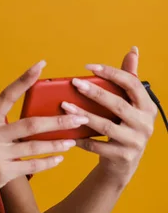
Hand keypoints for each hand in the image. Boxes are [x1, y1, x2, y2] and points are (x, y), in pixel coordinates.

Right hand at [0, 60, 88, 208]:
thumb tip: (30, 118)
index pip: (7, 95)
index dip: (24, 79)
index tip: (40, 65)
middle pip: (30, 124)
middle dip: (57, 120)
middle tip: (78, 117)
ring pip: (34, 146)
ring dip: (57, 143)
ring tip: (73, 141)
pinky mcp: (1, 173)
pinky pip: (31, 166)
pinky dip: (48, 162)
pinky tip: (59, 159)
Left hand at [61, 46, 157, 187]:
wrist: (124, 162)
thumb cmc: (124, 125)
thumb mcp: (131, 104)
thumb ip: (129, 78)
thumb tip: (133, 50)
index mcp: (147, 107)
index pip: (132, 84)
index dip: (111, 73)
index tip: (88, 66)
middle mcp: (145, 124)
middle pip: (118, 105)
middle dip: (95, 93)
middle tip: (74, 83)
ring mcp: (135, 142)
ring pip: (106, 126)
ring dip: (83, 115)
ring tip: (64, 106)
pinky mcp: (123, 156)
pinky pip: (98, 146)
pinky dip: (81, 139)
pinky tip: (66, 132)